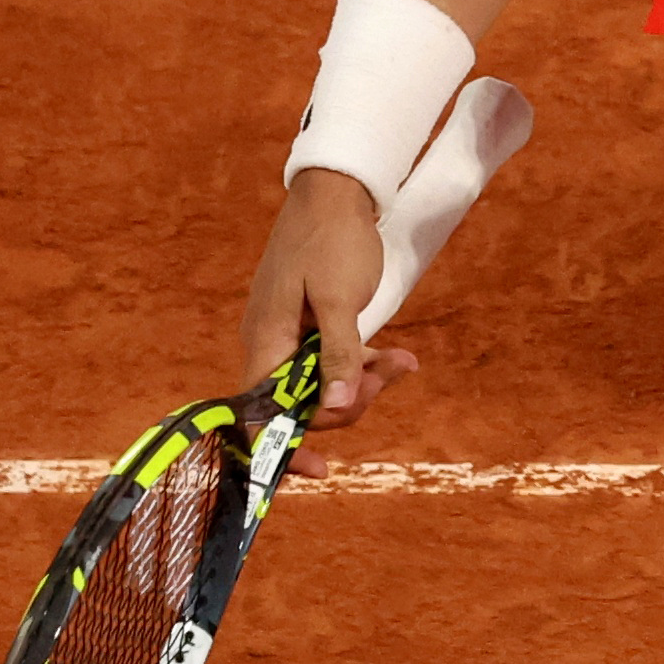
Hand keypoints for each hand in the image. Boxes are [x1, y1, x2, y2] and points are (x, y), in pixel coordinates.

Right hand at [242, 165, 422, 426]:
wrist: (336, 194)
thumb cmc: (333, 240)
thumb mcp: (342, 299)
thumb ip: (339, 355)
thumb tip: (338, 408)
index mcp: (263, 341)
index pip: (260, 415)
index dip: (285, 447)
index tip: (321, 470)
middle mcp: (268, 345)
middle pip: (301, 405)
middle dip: (348, 402)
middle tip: (389, 373)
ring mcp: (288, 338)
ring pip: (323, 385)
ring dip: (364, 382)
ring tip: (403, 361)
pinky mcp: (310, 329)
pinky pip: (333, 363)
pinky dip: (363, 364)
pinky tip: (399, 358)